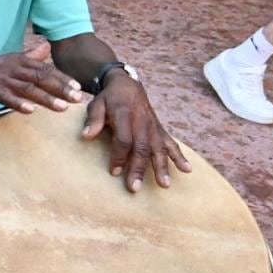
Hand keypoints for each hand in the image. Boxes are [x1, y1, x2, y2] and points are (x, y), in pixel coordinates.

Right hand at [0, 40, 83, 112]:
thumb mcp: (10, 60)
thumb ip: (30, 56)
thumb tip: (47, 47)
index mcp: (20, 60)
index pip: (46, 68)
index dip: (62, 77)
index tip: (78, 86)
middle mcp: (13, 68)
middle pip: (41, 77)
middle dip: (60, 88)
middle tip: (77, 98)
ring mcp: (1, 79)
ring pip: (27, 88)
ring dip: (45, 98)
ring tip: (61, 108)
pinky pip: (6, 97)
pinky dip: (18, 103)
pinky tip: (30, 111)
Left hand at [82, 72, 190, 192]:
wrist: (128, 85)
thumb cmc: (109, 98)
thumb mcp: (97, 103)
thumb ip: (93, 119)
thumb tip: (86, 136)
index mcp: (125, 114)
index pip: (124, 138)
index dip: (119, 155)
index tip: (114, 172)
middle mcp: (142, 121)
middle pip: (142, 147)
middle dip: (139, 169)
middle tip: (135, 188)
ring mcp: (153, 126)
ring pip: (159, 148)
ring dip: (162, 167)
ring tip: (164, 185)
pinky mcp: (160, 130)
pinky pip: (171, 143)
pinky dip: (180, 157)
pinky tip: (186, 170)